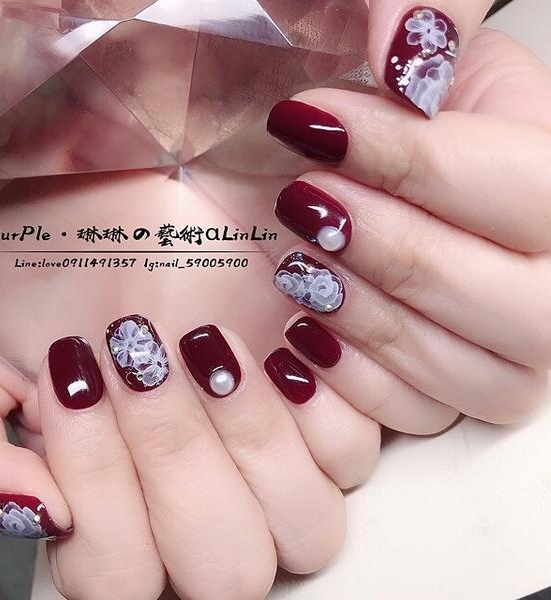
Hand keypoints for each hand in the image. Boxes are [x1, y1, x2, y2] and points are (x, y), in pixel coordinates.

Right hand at [32, 319, 379, 598]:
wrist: (93, 221)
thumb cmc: (24, 299)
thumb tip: (31, 512)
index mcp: (109, 515)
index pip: (123, 579)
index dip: (102, 489)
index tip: (76, 370)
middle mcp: (197, 506)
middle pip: (228, 570)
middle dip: (178, 457)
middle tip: (140, 355)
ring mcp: (270, 466)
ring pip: (305, 528)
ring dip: (253, 435)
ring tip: (207, 344)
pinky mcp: (321, 414)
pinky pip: (355, 455)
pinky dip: (326, 409)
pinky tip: (281, 342)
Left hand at [264, 0, 550, 431]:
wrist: (333, 170)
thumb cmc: (362, 106)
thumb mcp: (400, 40)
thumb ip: (427, 16)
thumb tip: (409, 40)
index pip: (523, 187)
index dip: (408, 160)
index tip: (305, 122)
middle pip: (514, 300)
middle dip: (390, 249)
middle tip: (300, 202)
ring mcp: (511, 346)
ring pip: (470, 368)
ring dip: (371, 318)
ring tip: (294, 267)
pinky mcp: (457, 388)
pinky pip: (424, 414)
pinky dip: (358, 381)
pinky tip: (302, 332)